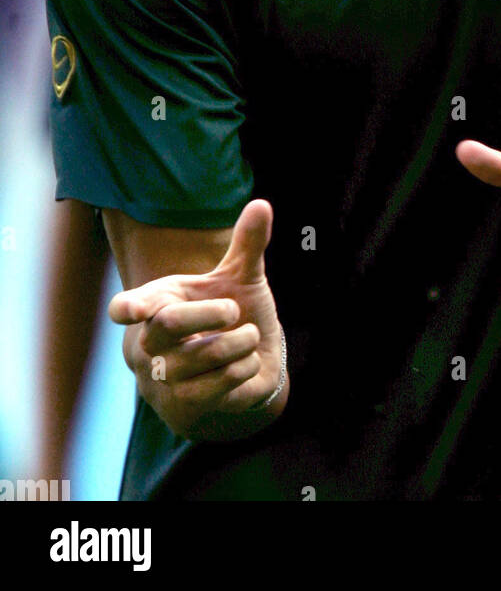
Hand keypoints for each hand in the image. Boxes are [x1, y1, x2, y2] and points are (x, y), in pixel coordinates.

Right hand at [108, 199, 285, 438]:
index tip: (130, 311)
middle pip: (169, 324)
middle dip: (211, 312)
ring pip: (202, 356)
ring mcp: (163, 378)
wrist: (246, 362)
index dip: (128, 307)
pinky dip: (245, 367)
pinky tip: (245, 363)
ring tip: (247, 336)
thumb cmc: (233, 313)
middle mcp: (150, 343)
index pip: (128, 305)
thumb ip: (248, 243)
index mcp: (157, 303)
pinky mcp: (183, 406)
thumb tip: (262, 204)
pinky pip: (220, 384)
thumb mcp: (241, 276)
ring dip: (240, 342)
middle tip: (233, 309)